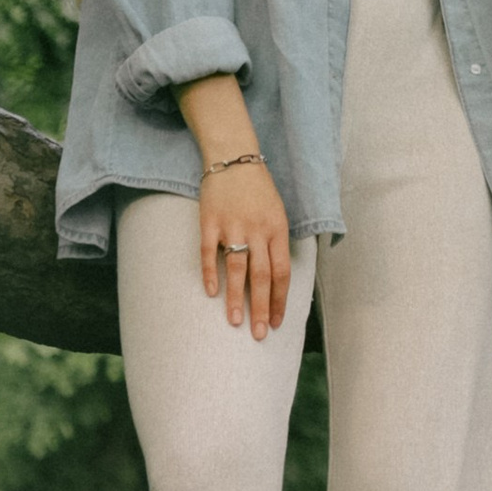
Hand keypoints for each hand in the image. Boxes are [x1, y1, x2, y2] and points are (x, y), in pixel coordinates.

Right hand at [200, 151, 293, 335]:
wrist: (234, 157)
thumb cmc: (258, 189)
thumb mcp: (277, 213)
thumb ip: (276, 243)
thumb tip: (276, 279)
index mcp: (277, 229)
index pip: (282, 272)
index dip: (279, 299)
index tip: (276, 321)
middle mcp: (257, 229)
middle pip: (262, 276)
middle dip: (260, 307)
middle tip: (258, 333)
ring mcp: (233, 225)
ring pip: (237, 268)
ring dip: (236, 298)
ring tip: (235, 321)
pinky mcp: (210, 221)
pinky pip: (209, 252)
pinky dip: (210, 273)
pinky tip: (211, 292)